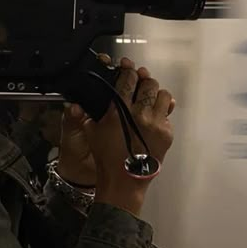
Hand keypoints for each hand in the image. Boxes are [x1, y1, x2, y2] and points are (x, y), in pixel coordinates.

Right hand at [83, 58, 175, 214]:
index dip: (127, 70)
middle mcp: (139, 114)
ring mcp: (156, 123)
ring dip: (155, 93)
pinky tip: (153, 116)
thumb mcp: (91, 130)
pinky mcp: (166, 133)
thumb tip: (79, 100)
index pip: (128, 79)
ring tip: (149, 97)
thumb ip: (87, 112)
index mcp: (119, 110)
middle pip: (148, 83)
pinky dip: (160, 112)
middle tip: (139, 80)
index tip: (126, 67)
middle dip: (143, 79)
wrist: (124, 180)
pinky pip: (167, 114)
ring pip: (163, 95)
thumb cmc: (106, 156)